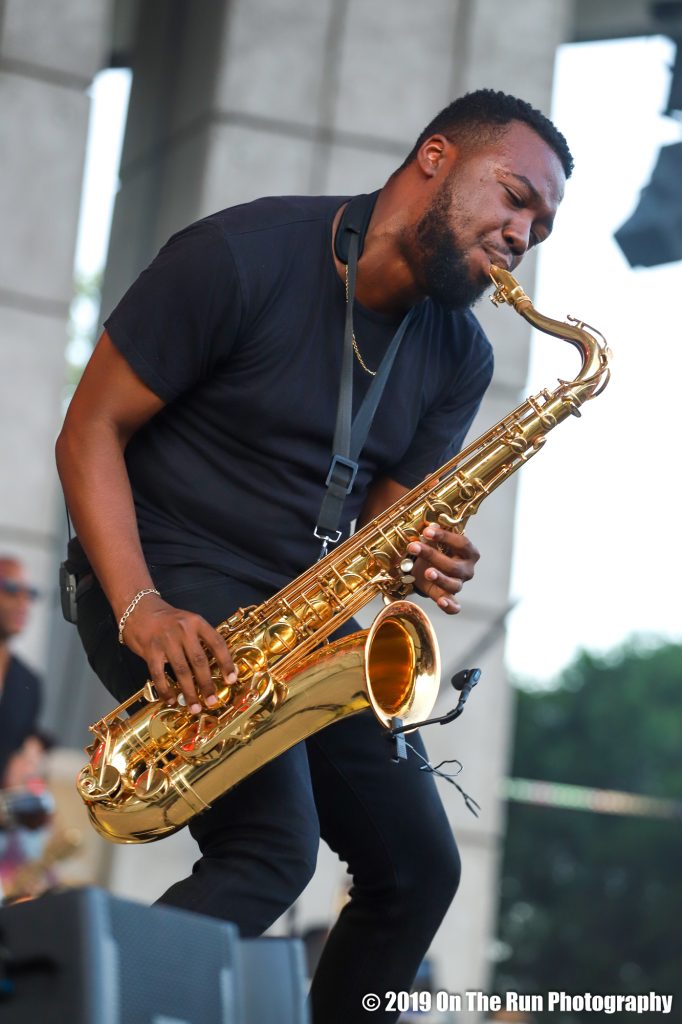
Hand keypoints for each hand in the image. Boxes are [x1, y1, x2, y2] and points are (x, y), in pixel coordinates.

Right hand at [120, 594, 236, 713]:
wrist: (138, 608)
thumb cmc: (167, 619)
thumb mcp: (187, 621)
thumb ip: (199, 639)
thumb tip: (214, 667)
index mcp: (196, 622)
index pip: (217, 643)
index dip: (226, 662)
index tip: (231, 679)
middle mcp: (183, 630)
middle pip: (199, 661)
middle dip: (207, 684)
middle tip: (212, 700)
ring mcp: (166, 640)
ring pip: (181, 671)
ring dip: (189, 692)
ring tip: (195, 707)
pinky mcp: (150, 650)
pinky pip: (159, 675)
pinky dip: (165, 690)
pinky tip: (171, 700)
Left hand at [407, 525, 478, 613]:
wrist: (430, 569)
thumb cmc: (436, 552)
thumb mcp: (435, 543)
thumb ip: (434, 537)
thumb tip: (430, 527)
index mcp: (469, 552)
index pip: (462, 543)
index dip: (445, 537)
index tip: (426, 531)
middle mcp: (467, 570)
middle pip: (453, 565)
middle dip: (432, 555)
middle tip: (414, 547)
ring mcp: (459, 585)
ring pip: (453, 585)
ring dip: (440, 579)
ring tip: (428, 572)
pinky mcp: (451, 599)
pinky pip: (454, 607)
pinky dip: (449, 606)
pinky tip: (441, 601)